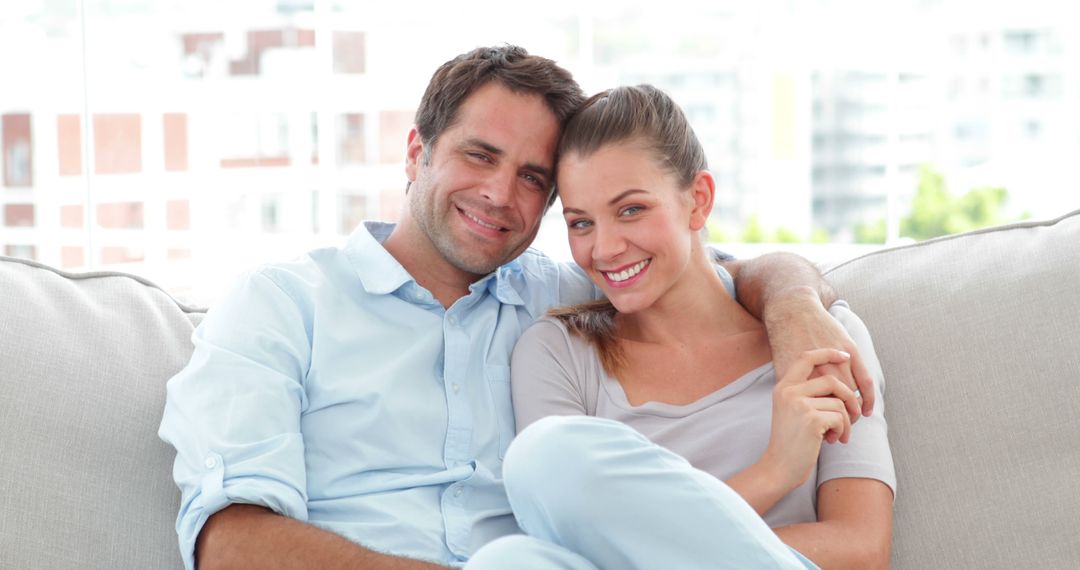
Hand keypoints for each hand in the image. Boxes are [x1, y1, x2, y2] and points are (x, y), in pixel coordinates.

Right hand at [762, 349, 858, 490]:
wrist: (779, 467)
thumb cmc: (791, 442)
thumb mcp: (793, 412)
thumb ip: (809, 394)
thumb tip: (843, 384)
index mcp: (783, 387)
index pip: (806, 357)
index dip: (828, 353)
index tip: (845, 356)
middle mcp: (788, 391)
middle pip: (832, 381)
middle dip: (849, 398)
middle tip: (853, 416)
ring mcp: (799, 404)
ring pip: (839, 402)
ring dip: (846, 421)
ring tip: (838, 434)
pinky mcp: (811, 419)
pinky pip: (840, 418)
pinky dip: (843, 431)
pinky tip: (833, 440)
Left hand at [763, 287, 874, 423]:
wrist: (794, 310)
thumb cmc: (784, 343)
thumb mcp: (782, 368)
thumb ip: (793, 390)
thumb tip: (799, 417)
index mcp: (803, 375)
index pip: (819, 409)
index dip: (824, 426)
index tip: (826, 438)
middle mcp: (822, 368)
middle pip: (837, 404)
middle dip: (841, 422)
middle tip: (840, 435)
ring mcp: (839, 359)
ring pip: (851, 394)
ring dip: (853, 411)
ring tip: (850, 422)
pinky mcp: (851, 350)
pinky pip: (864, 379)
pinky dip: (867, 397)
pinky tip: (866, 410)